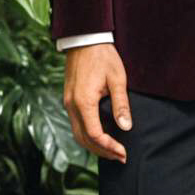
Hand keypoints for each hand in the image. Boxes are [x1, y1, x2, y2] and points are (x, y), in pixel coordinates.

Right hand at [62, 43, 132, 161]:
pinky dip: (87, 135)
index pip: (95, 135)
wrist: (85, 38)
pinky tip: (100, 135)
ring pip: (77, 134)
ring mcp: (68, 103)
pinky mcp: (69, 99)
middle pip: (84, 139)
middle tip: (120, 156)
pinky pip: (76, 124)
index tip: (123, 152)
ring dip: (93, 145)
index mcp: (83, 102)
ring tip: (112, 150)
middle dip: (102, 151)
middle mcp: (72, 106)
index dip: (109, 147)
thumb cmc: (103, 56)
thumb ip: (121, 104)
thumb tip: (126, 127)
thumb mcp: (117, 78)